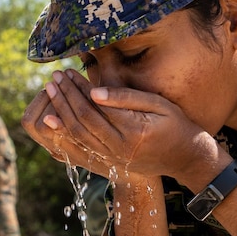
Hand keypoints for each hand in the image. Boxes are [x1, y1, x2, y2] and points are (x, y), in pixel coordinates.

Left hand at [22, 69, 216, 187]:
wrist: (186, 158)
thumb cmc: (176, 125)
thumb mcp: (158, 104)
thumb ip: (126, 98)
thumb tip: (95, 91)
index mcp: (133, 130)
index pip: (97, 106)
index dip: (79, 88)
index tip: (68, 72)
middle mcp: (120, 147)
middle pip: (83, 119)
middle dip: (65, 96)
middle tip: (54, 78)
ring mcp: (113, 157)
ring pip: (78, 134)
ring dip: (61, 111)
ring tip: (50, 91)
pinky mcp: (110, 162)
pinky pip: (81, 147)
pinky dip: (65, 132)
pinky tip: (52, 120)